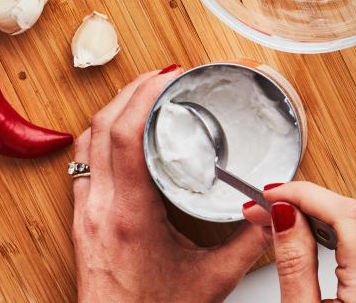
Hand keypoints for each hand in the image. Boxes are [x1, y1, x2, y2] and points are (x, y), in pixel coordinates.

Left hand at [72, 67, 268, 302]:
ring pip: (86, 142)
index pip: (124, 135)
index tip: (169, 75)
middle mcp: (97, 208)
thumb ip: (249, 242)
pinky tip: (124, 136)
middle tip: (163, 76)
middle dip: (131, 91)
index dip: (144, 94)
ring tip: (146, 96)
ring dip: (113, 111)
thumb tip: (275, 209)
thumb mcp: (212, 281)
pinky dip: (102, 137)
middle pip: (100, 127)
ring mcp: (83, 213)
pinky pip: (83, 162)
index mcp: (128, 215)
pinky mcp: (80, 221)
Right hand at [243, 182, 355, 302]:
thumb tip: (283, 216)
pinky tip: (315, 235)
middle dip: (312, 201)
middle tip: (270, 205)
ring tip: (285, 218)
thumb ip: (294, 263)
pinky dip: (342, 234)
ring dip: (326, 215)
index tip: (272, 193)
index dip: (304, 194)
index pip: (344, 213)